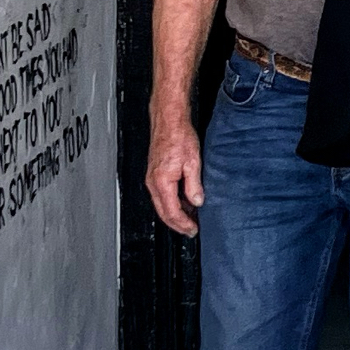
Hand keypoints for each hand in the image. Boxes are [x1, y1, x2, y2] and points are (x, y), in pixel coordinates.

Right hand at [145, 107, 203, 235]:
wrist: (169, 120)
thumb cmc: (179, 135)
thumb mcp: (193, 161)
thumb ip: (194, 185)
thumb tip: (197, 202)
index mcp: (162, 182)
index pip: (171, 213)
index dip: (183, 224)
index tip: (193, 229)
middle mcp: (153, 182)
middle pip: (163, 213)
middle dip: (178, 224)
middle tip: (191, 230)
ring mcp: (152, 178)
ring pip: (162, 205)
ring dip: (175, 214)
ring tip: (192, 217)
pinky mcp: (154, 174)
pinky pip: (161, 195)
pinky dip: (172, 202)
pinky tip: (184, 201)